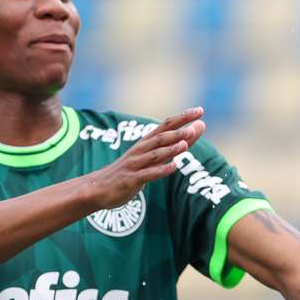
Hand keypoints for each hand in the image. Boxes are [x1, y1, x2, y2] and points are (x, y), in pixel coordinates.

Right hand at [84, 107, 205, 209]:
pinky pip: (147, 174)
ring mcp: (135, 165)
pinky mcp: (131, 180)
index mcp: (146, 142)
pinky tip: (173, 167)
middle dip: (177, 132)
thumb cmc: (131, 169)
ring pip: (154, 155)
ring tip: (185, 145)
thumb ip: (178, 142)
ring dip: (169, 150)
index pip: (166, 125)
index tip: (200, 110)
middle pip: (160, 138)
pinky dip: (160, 170)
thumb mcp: (155, 156)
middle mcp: (140, 150)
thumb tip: (198, 127)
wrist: (99, 188)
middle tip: (193, 128)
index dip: (183, 117)